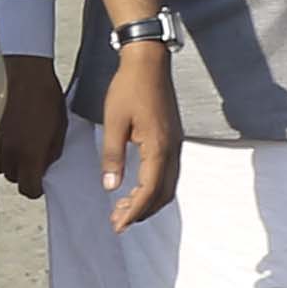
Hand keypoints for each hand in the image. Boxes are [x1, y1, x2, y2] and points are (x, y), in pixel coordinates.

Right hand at [0, 56, 64, 200]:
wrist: (24, 70)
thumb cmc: (46, 95)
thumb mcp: (60, 127)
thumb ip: (52, 152)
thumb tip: (44, 167)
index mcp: (31, 153)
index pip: (29, 189)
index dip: (35, 188)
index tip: (38, 181)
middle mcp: (9, 152)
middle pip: (14, 179)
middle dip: (23, 172)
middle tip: (31, 156)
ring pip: (1, 166)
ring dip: (10, 160)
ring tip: (19, 143)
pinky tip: (9, 134)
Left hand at [97, 36, 181, 228]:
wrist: (148, 62)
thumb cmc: (129, 88)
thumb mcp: (113, 122)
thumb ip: (113, 156)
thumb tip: (111, 187)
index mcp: (158, 147)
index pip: (149, 191)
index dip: (134, 211)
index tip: (118, 225)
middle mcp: (172, 149)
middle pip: (163, 194)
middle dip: (142, 211)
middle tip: (118, 221)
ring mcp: (175, 144)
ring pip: (168, 185)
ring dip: (148, 201)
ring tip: (124, 207)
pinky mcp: (172, 138)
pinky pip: (168, 172)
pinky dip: (154, 187)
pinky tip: (137, 186)